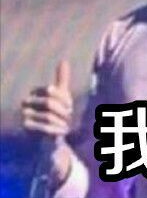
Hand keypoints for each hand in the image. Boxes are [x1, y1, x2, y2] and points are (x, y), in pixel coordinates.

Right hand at [21, 60, 73, 185]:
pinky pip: (44, 129)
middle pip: (49, 103)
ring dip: (61, 121)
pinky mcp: (27, 131)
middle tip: (69, 116)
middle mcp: (26, 104)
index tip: (70, 106)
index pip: (51, 90)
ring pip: (48, 116)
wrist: (50, 137)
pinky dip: (56, 130)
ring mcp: (25, 117)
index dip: (64, 98)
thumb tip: (63, 60)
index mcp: (35, 93)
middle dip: (63, 110)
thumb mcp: (62, 96)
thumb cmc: (57, 113)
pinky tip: (62, 132)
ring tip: (66, 125)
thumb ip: (62, 79)